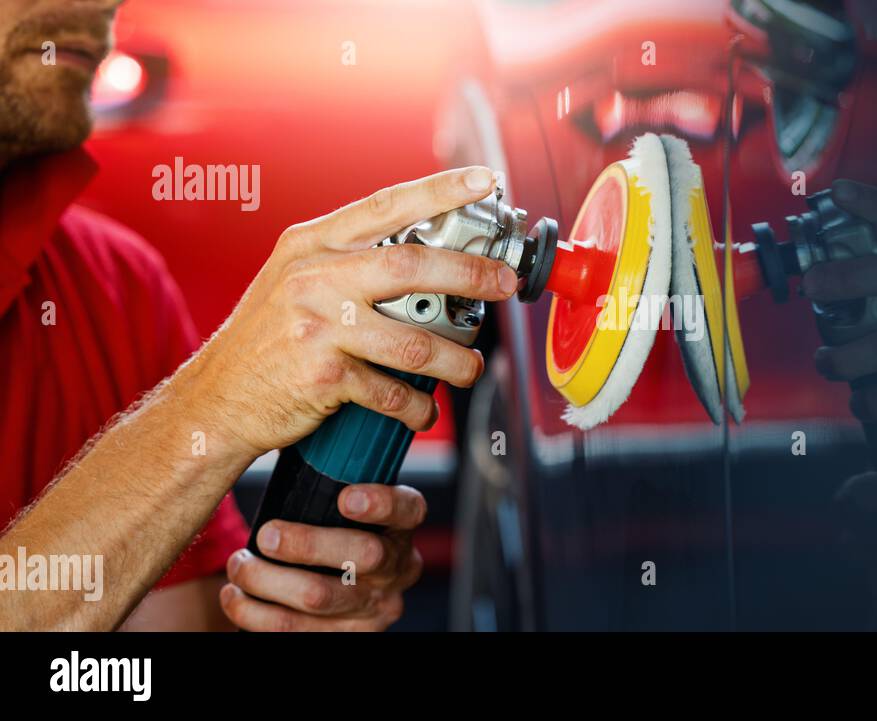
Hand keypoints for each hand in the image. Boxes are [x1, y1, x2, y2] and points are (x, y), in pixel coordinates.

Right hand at [177, 166, 518, 456]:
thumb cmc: (267, 339)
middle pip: (413, 266)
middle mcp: (314, 278)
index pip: (387, 205)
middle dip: (471, 274)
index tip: (485, 181)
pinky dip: (415, 406)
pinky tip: (422, 409)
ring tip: (470, 369)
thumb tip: (429, 255)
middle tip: (505, 283)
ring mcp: (318, 326)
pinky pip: (391, 391)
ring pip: (414, 342)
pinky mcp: (323, 375)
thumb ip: (349, 261)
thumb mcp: (295, 280)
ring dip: (456, 362)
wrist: (216, 399)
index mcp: (312, 244)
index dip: (442, 191)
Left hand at [219, 484, 424, 630]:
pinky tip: (234, 594)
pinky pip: (295, 630)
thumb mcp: (347, 511)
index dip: (380, 503)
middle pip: (362, 556)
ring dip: (268, 580)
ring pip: (320, 597)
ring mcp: (373, 607)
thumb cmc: (334, 535)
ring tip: (239, 563)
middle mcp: (396, 568)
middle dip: (308, 544)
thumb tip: (286, 426)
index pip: (407, 509)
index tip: (346, 497)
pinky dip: (254, 612)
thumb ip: (333, 483)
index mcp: (401, 528)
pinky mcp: (346, 636)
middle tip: (268, 533)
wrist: (345, 603)